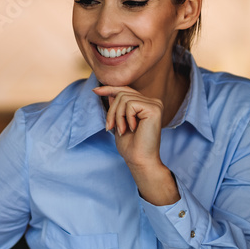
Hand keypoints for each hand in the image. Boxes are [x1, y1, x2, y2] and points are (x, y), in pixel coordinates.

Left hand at [92, 85, 178, 204]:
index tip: (94, 90)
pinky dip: (125, 117)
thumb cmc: (130, 146)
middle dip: (111, 111)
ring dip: (117, 116)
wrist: (139, 160)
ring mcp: (155, 104)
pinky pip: (130, 104)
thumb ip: (118, 108)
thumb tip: (111, 93)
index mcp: (146, 105)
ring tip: (121, 130)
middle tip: (110, 127)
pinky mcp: (154, 108)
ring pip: (124, 98)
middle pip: (122, 93)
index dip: (110, 89)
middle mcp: (152, 102)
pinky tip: (132, 129)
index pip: (126, 90)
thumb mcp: (119, 123)